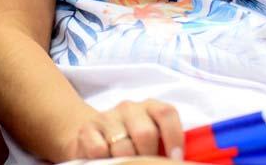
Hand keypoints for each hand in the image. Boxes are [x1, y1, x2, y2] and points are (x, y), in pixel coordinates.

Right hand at [65, 100, 184, 160]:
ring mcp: (107, 117)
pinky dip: (106, 160)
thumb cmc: (131, 139)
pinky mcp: (87, 130)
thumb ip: (166, 141)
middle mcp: (129, 107)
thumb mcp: (152, 135)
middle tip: (147, 163)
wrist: (93, 134)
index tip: (176, 158)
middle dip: (149, 155)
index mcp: (150, 106)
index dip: (174, 137)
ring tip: (128, 162)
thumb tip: (179, 158)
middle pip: (145, 133)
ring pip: (123, 146)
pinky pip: (99, 150)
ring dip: (127, 160)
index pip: (166, 114)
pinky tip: (108, 159)